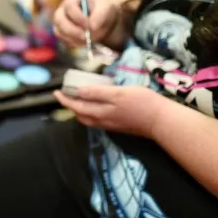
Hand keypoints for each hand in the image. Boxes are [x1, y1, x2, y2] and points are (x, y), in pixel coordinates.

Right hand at [53, 0, 119, 47]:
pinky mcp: (61, 33)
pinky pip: (63, 40)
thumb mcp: (106, 7)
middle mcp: (62, 9)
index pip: (70, 6)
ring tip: (89, 39)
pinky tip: (85, 41)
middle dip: (72, 30)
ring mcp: (60, 22)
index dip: (78, 17)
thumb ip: (100, 14)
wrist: (103, 21)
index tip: (90, 26)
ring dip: (74, 38)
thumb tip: (92, 27)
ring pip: (59, 32)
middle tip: (85, 37)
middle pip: (59, 20)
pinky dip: (74, 43)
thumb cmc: (103, 10)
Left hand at [54, 85, 168, 137]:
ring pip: (88, 119)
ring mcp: (110, 125)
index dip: (65, 99)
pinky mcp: (118, 126)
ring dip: (79, 110)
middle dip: (70, 105)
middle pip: (80, 115)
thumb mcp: (118, 93)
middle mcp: (102, 121)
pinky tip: (94, 108)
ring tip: (76, 100)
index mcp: (100, 112)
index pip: (76, 106)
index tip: (56, 92)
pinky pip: (97, 121)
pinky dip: (89, 114)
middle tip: (64, 95)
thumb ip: (97, 93)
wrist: (161, 120)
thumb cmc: (141, 103)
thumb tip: (78, 91)